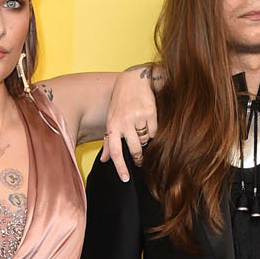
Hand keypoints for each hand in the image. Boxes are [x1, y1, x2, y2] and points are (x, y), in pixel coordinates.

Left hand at [100, 65, 159, 179]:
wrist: (134, 80)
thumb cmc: (121, 102)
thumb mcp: (111, 120)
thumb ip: (108, 141)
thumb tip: (104, 160)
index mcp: (112, 126)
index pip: (115, 152)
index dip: (120, 167)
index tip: (125, 179)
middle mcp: (124, 122)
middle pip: (134, 150)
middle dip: (138, 158)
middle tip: (140, 161)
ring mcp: (138, 117)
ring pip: (146, 141)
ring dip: (146, 142)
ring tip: (142, 133)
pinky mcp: (150, 112)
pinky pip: (154, 131)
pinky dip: (153, 131)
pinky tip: (149, 123)